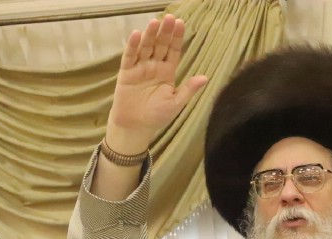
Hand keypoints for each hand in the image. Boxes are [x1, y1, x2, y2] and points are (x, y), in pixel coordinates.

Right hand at [106, 15, 207, 153]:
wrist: (136, 126)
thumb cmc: (157, 116)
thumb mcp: (176, 103)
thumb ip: (188, 89)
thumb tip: (205, 78)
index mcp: (167, 72)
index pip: (173, 51)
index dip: (176, 38)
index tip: (181, 23)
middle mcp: (154, 66)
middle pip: (160, 45)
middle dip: (165, 32)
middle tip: (170, 17)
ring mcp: (140, 68)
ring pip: (146, 48)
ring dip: (150, 35)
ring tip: (155, 22)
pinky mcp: (126, 73)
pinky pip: (130, 57)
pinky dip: (133, 46)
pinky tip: (137, 35)